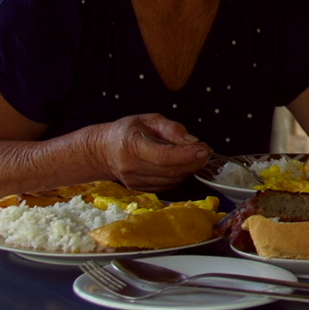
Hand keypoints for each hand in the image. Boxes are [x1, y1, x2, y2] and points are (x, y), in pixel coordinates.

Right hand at [88, 114, 209, 191]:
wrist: (103, 151)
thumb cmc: (128, 131)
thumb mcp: (149, 120)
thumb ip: (172, 129)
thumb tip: (193, 141)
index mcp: (131, 146)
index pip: (163, 156)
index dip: (186, 155)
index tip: (204, 149)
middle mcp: (132, 167)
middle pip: (170, 170)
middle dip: (193, 162)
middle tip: (205, 152)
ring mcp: (135, 182)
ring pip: (171, 180)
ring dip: (188, 170)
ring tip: (194, 156)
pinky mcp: (140, 189)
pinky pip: (167, 186)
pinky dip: (179, 176)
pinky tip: (181, 165)